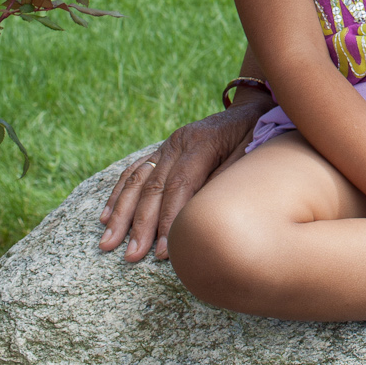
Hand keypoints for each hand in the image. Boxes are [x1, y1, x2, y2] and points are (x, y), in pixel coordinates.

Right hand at [99, 94, 270, 260]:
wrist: (253, 108)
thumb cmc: (259, 137)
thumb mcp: (253, 154)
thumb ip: (226, 181)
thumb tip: (201, 215)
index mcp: (203, 142)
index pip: (180, 185)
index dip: (168, 219)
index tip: (162, 251)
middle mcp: (180, 142)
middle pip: (153, 187)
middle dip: (140, 225)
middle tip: (131, 256)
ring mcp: (168, 144)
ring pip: (137, 180)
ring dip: (121, 214)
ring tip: (108, 243)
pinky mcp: (162, 150)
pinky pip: (134, 171)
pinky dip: (119, 195)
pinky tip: (106, 216)